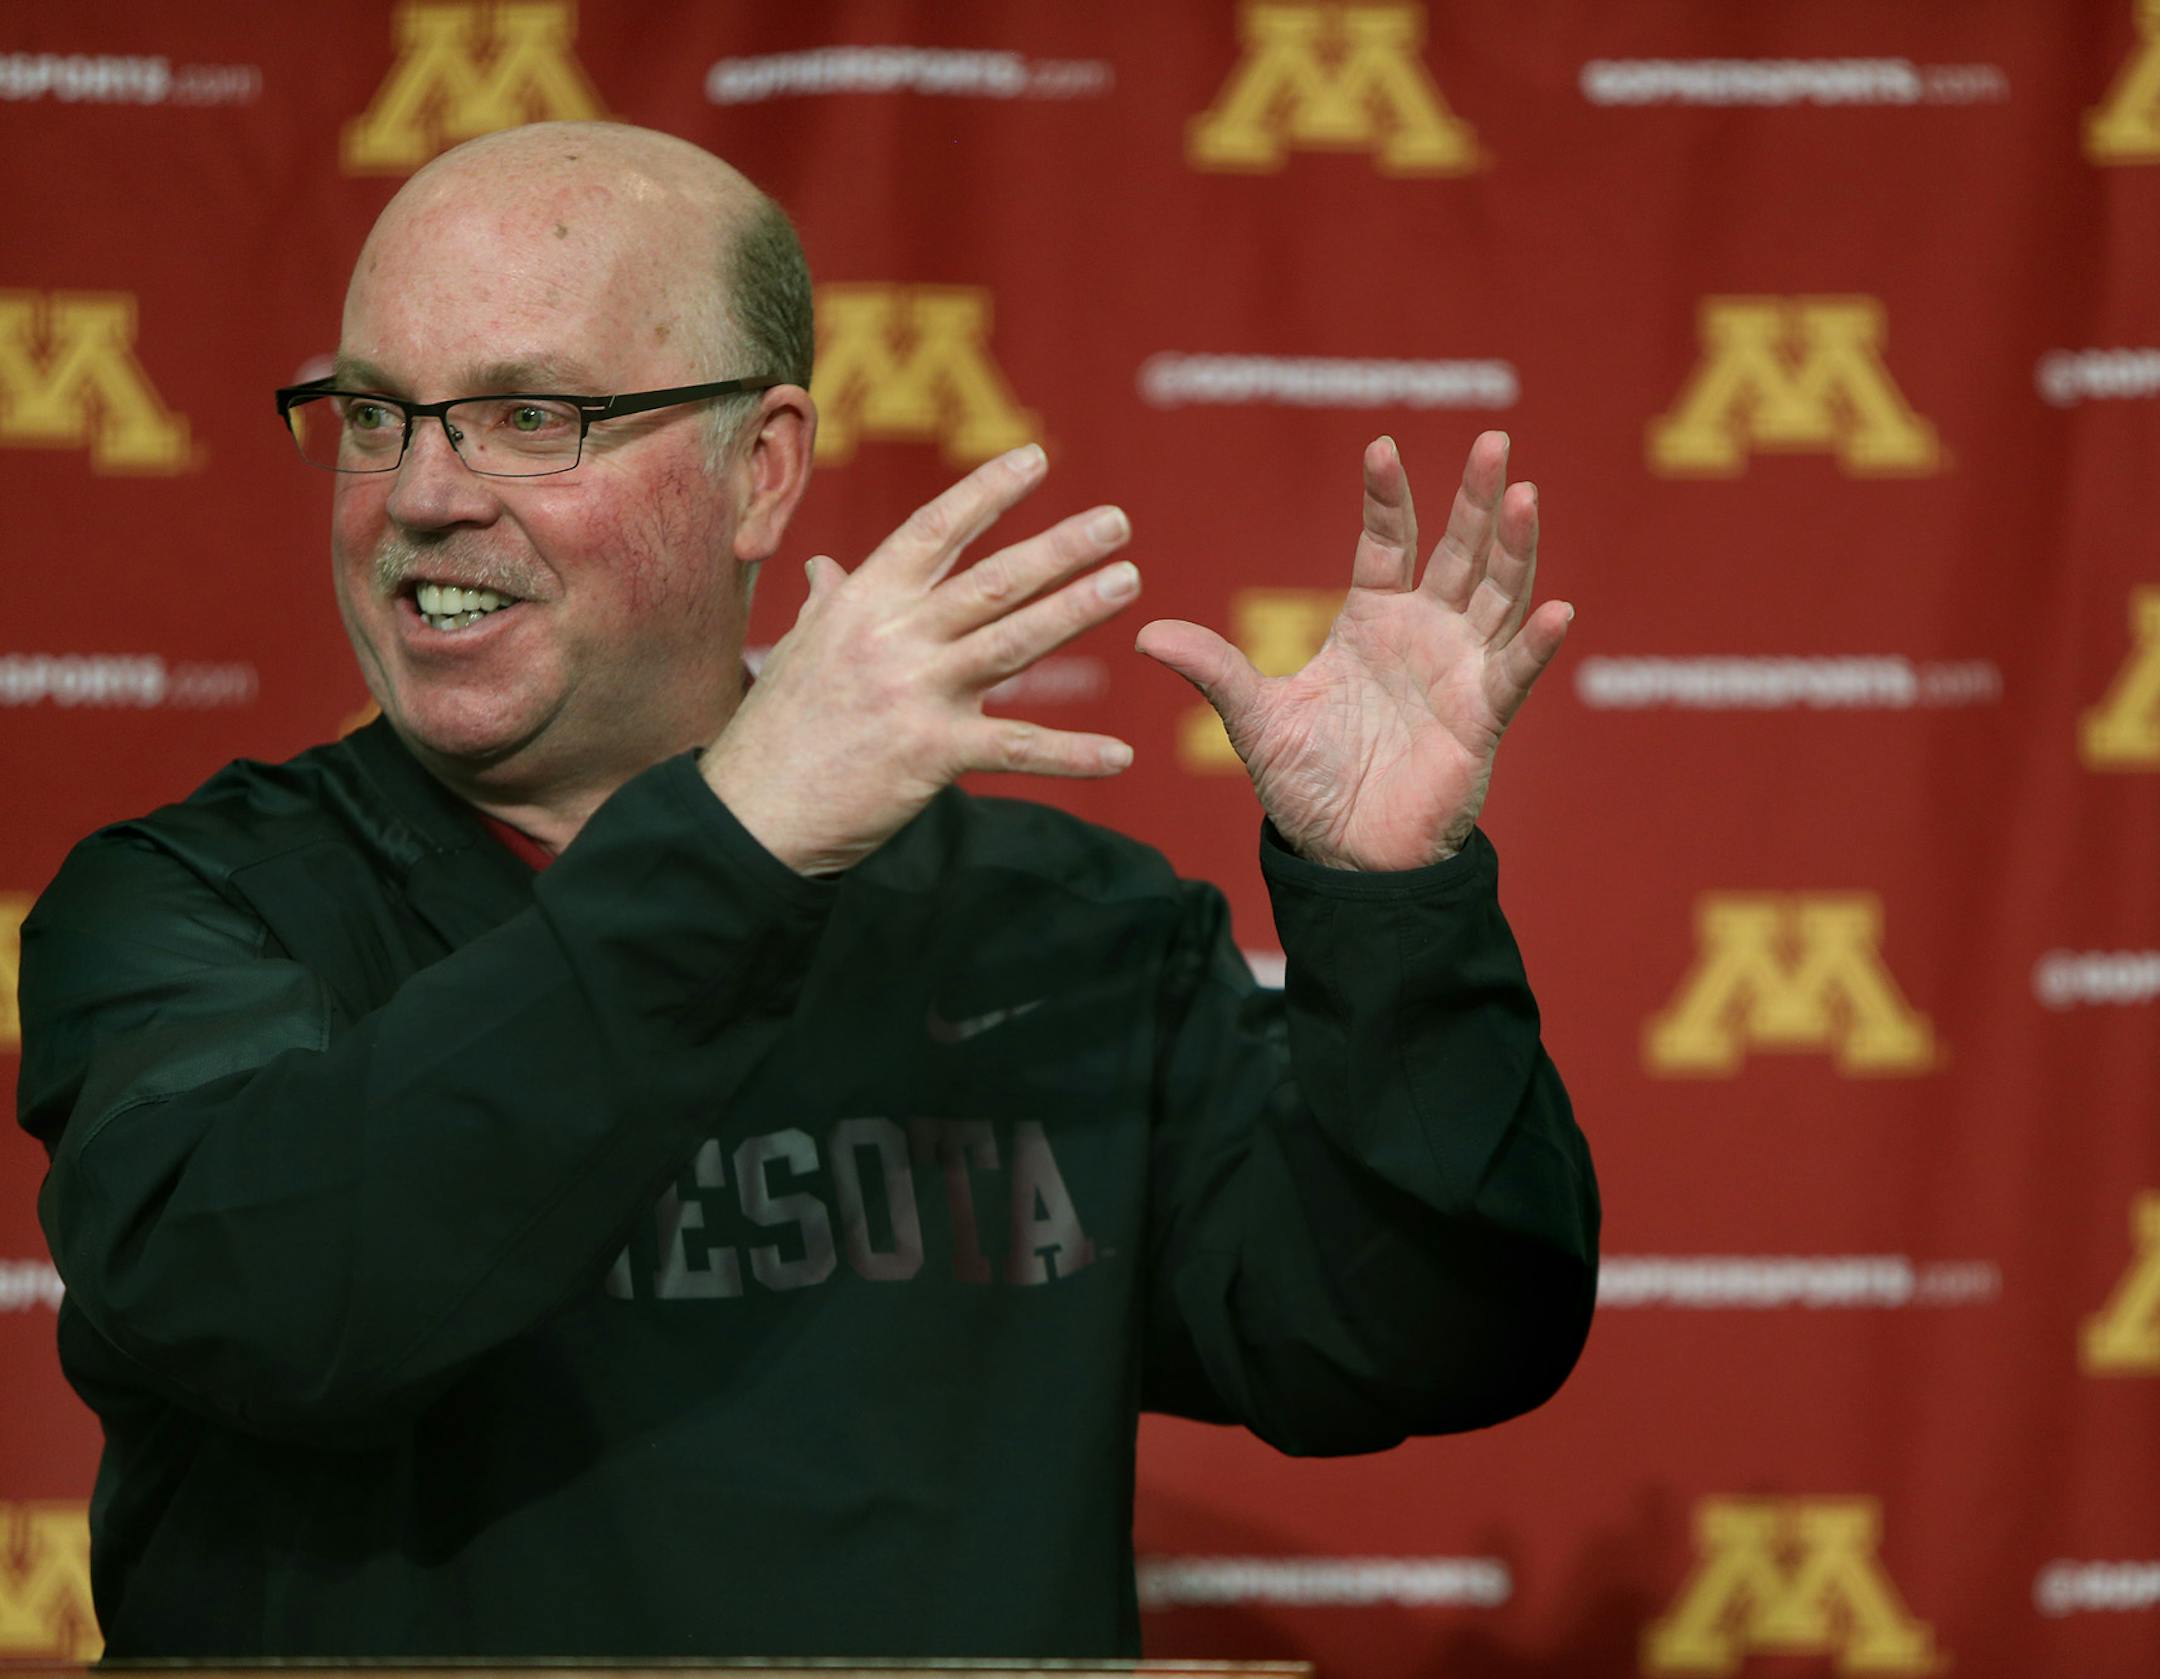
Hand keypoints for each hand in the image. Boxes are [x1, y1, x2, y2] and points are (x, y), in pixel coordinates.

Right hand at [701, 444, 1139, 874]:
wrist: (752, 813)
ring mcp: (914, 694)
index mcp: (863, 603)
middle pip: (990, 581)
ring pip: (1011, 644)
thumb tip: (825, 566)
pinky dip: (1072, 755)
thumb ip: (828, 604)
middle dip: (1058, 548)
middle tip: (1116, 522)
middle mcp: (893, 638)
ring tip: (1126, 582)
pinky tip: (1120, 754)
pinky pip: (1015, 749)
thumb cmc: (778, 730)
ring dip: (1074, 611)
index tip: (1035, 458)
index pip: (933, 530)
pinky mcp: (931, 754)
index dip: (986, 492)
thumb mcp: (799, 651)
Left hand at [1135, 432, 1569, 871]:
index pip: (1386, 542)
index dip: (1387, 498)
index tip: (1381, 447)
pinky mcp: (1483, 716)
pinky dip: (1536, 642)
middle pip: (1458, 551)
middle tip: (1495, 441)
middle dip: (1476, 498)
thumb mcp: (1252, 720)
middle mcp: (1423, 634)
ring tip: (1524, 495)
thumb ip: (1213, 670)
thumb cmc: (1306, 785)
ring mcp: (1459, 671)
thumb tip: (1144, 635)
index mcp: (1371, 622)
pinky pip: (1516, 671)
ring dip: (1513, 548)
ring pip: (1497, 595)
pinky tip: (1556, 608)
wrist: (1344, 855)